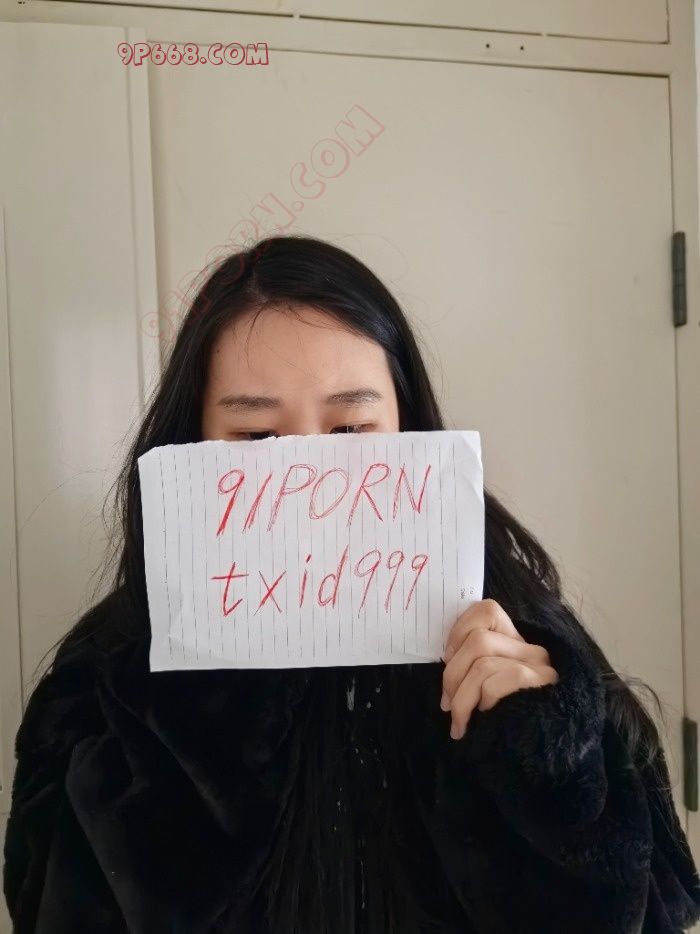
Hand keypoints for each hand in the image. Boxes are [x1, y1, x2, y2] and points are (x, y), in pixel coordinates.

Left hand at [440, 598, 559, 739]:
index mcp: (517, 644)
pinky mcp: (539, 686)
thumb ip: (475, 663)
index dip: (460, 629)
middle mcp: (532, 650)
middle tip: (447, 702)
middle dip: (452, 673)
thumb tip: (447, 657)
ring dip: (461, 696)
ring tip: (458, 720)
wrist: (539, 755)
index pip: (488, 610)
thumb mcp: (488, 686)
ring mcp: (538, 667)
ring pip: (483, 662)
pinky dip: (478, 701)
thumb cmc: (506, 720)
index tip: (447, 657)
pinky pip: (496, 682)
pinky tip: (478, 720)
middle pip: (479, 639)